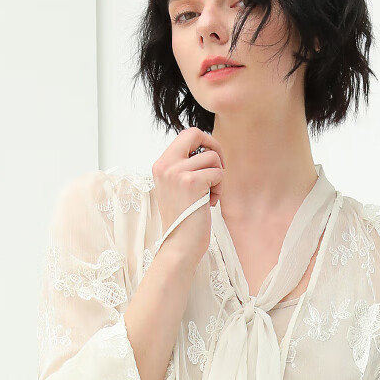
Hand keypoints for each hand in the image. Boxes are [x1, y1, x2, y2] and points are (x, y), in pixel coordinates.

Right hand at [151, 128, 225, 264]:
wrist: (180, 245)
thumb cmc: (184, 219)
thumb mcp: (178, 187)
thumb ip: (186, 167)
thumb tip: (207, 149)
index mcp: (161, 164)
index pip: (186, 134)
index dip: (205, 142)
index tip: (213, 159)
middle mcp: (165, 165)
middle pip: (196, 134)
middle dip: (215, 148)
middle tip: (219, 169)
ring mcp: (176, 172)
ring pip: (212, 157)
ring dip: (218, 177)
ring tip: (209, 196)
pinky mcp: (191, 182)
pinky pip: (217, 173)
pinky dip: (219, 188)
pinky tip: (210, 203)